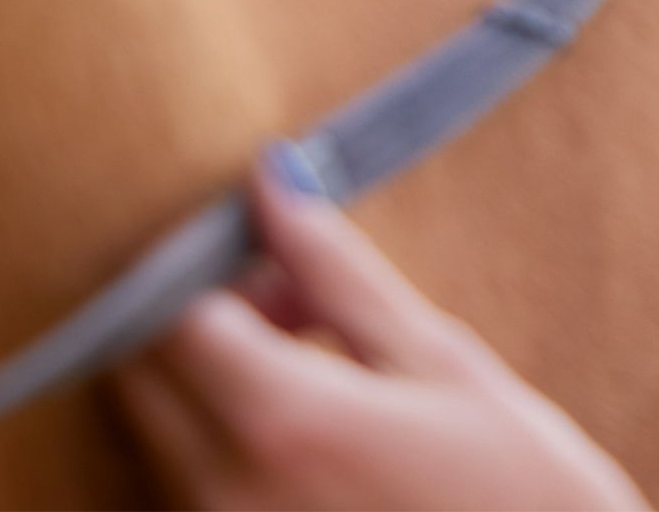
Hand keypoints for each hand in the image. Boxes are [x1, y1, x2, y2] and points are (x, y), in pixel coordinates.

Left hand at [118, 162, 646, 511]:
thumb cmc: (516, 485)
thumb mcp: (439, 360)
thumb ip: (337, 271)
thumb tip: (272, 178)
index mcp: (281, 419)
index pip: (169, 312)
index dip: (207, 262)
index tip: (267, 245)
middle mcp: (225, 490)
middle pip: (141, 373)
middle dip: (197, 315)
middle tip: (290, 298)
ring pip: (161, 429)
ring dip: (211, 377)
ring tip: (316, 362)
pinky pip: (188, 481)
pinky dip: (224, 435)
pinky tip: (310, 427)